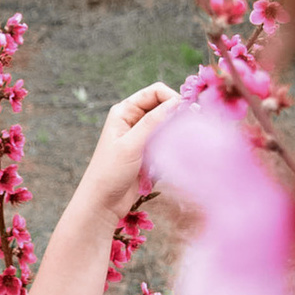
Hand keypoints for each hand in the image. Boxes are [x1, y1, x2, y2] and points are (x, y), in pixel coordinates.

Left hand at [76, 79, 178, 222]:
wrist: (103, 202)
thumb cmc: (111, 172)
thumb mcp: (132, 144)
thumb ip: (153, 122)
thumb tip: (176, 102)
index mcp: (124, 111)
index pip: (155, 92)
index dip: (172, 97)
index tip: (187, 112)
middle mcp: (132, 119)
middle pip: (163, 106)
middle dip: (177, 113)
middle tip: (191, 126)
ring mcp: (141, 135)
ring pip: (167, 123)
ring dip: (177, 129)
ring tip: (185, 140)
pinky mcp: (148, 151)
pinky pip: (166, 140)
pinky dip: (173, 142)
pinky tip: (177, 151)